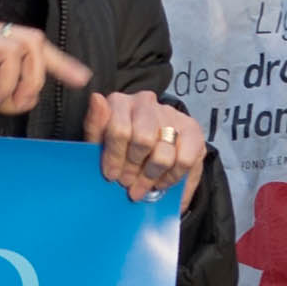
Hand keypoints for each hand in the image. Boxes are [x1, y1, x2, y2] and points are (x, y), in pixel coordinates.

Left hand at [86, 91, 206, 202]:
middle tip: (127, 182)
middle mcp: (147, 103)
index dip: (114, 157)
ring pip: (164, 154)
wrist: (146, 141)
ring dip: (151, 176)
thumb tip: (96, 99)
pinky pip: (185, 161)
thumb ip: (95, 124)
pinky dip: (172, 177)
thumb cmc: (117, 143)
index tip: (111, 175)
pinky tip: (161, 182)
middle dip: (133, 168)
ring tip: (142, 186)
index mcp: (120, 102)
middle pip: (143, 140)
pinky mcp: (192, 129)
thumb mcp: (98, 139)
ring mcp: (171, 115)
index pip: (119, 129)